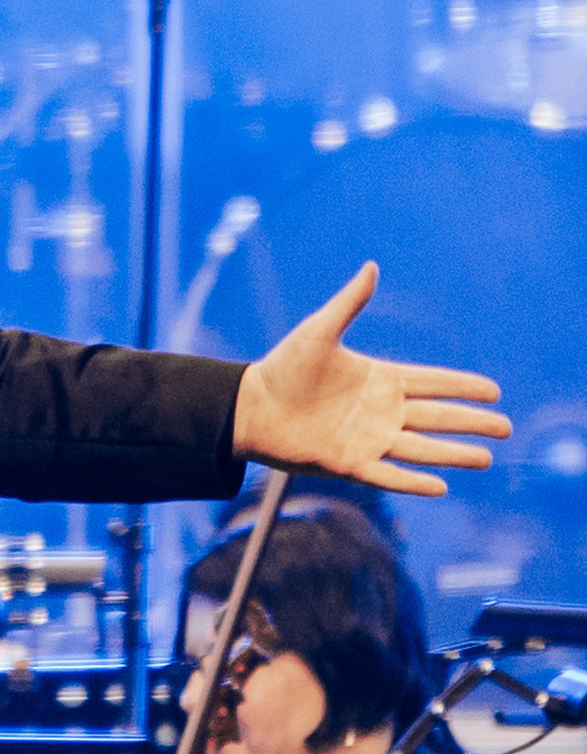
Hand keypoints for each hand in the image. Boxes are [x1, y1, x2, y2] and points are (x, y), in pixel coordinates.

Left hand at [231, 262, 507, 494]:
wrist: (249, 407)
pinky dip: (412, 482)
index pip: (433, 382)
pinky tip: (440, 487)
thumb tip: (371, 266)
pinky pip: (387, 475)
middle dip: (471, 422)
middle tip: (505, 428)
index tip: (494, 391)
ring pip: (420, 448)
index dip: (463, 386)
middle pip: (437, 417)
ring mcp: (367, 439)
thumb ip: (349, 303)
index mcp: (380, 379)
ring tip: (486, 458)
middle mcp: (380, 411)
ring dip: (452, 454)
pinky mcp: (348, 463)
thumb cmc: (283, 367)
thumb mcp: (319, 331)